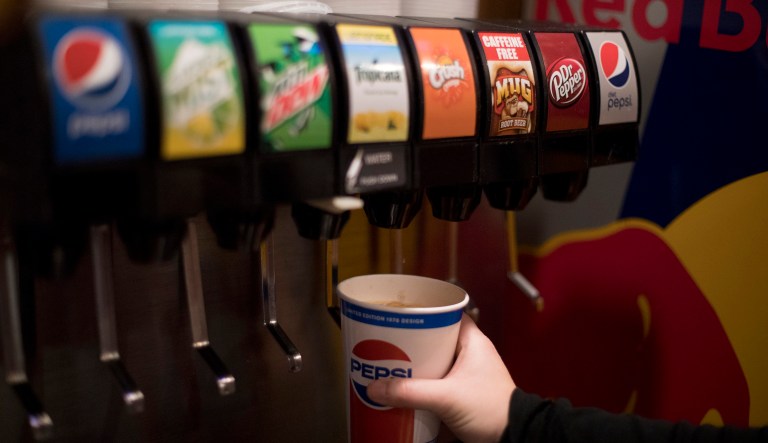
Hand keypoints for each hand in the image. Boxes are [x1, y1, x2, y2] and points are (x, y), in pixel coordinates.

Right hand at [366, 314, 515, 442]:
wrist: (514, 438)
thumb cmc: (494, 411)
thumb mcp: (447, 398)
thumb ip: (410, 392)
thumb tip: (376, 388)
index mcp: (473, 342)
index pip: (447, 314)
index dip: (425, 313)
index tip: (402, 316)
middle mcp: (470, 354)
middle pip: (435, 339)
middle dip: (412, 343)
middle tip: (388, 344)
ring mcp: (467, 375)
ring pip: (435, 362)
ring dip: (415, 366)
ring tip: (390, 366)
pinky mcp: (462, 393)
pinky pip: (437, 382)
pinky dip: (422, 384)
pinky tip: (404, 390)